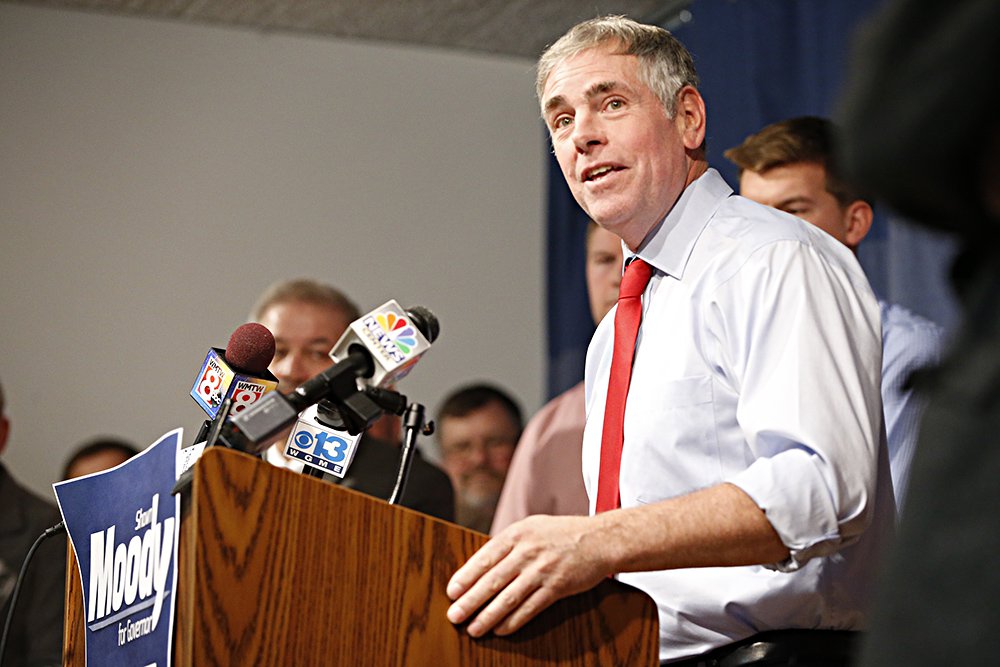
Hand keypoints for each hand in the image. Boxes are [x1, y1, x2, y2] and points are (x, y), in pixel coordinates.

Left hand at [445, 514, 610, 636]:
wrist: (601, 538)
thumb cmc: (562, 533)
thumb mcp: (533, 527)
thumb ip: (509, 544)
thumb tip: (481, 566)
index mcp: (518, 533)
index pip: (485, 557)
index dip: (466, 576)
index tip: (452, 592)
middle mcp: (528, 551)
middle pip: (492, 580)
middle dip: (470, 601)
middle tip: (454, 616)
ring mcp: (543, 569)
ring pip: (508, 598)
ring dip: (488, 616)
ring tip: (473, 629)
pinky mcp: (557, 587)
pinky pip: (530, 607)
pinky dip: (513, 621)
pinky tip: (501, 629)